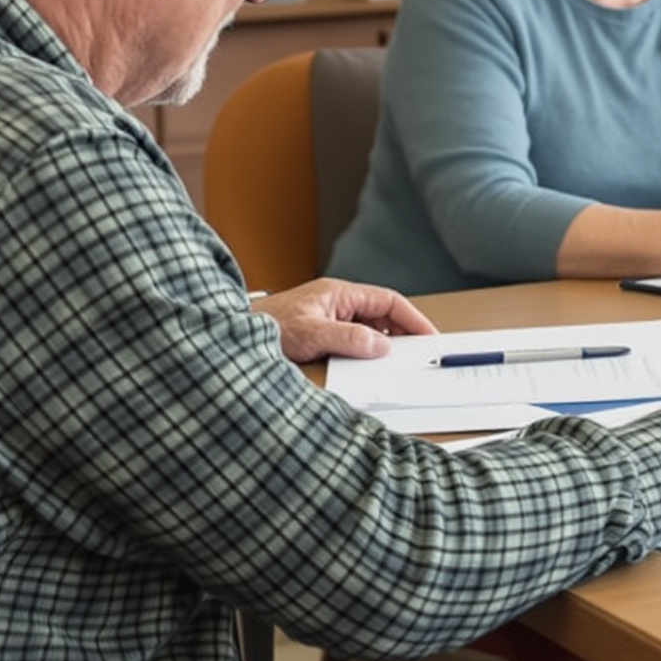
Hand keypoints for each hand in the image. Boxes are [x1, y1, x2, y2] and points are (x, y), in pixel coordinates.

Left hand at [253, 278, 437, 361]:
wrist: (232, 336)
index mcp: (338, 293)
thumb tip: (380, 345)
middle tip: (417, 354)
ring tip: (394, 364)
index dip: (412, 318)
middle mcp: (336, 303)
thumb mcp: (311, 334)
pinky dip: (364, 353)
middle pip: (380, 315)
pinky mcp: (319, 335)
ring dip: (381, 345)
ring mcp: (328, 319)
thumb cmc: (265, 326)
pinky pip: (352, 341)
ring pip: (367, 329)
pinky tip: (365, 367)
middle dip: (401, 333)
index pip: (387, 301)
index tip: (427, 336)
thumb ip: (348, 338)